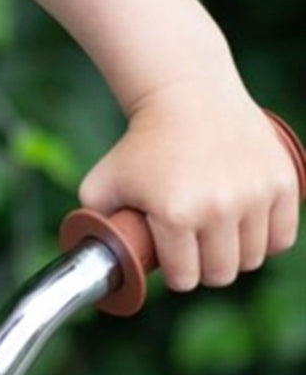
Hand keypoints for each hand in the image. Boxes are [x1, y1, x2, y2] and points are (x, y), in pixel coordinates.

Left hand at [79, 80, 299, 291]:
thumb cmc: (140, 145)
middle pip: (221, 274)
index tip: (174, 267)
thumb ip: (94, 224)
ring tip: (220, 244)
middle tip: (196, 256)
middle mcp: (219, 207)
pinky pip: (283, 237)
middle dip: (205, 272)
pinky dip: (268, 243)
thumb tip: (91, 258)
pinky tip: (250, 235)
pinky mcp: (283, 181)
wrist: (188, 96)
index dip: (177, 278)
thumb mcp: (100, 185)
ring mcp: (254, 194)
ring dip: (236, 258)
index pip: (184, 278)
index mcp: (175, 214)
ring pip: (252, 259)